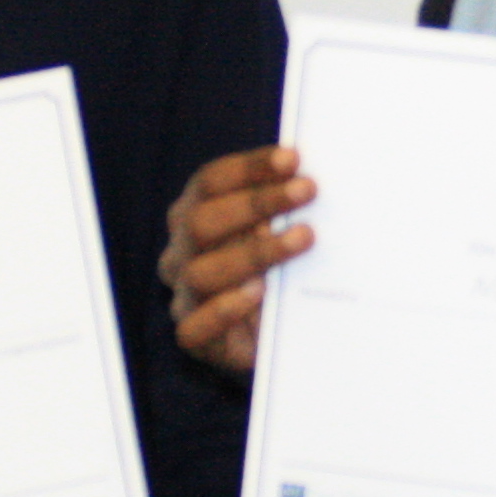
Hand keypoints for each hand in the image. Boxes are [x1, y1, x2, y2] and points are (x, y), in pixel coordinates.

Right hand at [160, 146, 314, 376]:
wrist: (280, 337)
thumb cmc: (280, 272)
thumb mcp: (282, 232)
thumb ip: (287, 208)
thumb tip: (313, 177)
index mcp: (194, 214)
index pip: (211, 181)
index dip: (250, 168)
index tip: (292, 158)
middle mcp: (182, 252)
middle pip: (200, 220)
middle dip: (256, 202)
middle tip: (308, 190)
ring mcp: (185, 295)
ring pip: (201, 271)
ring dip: (255, 252)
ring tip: (302, 239)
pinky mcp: (195, 338)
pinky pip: (196, 327)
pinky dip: (226, 309)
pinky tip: (259, 292)